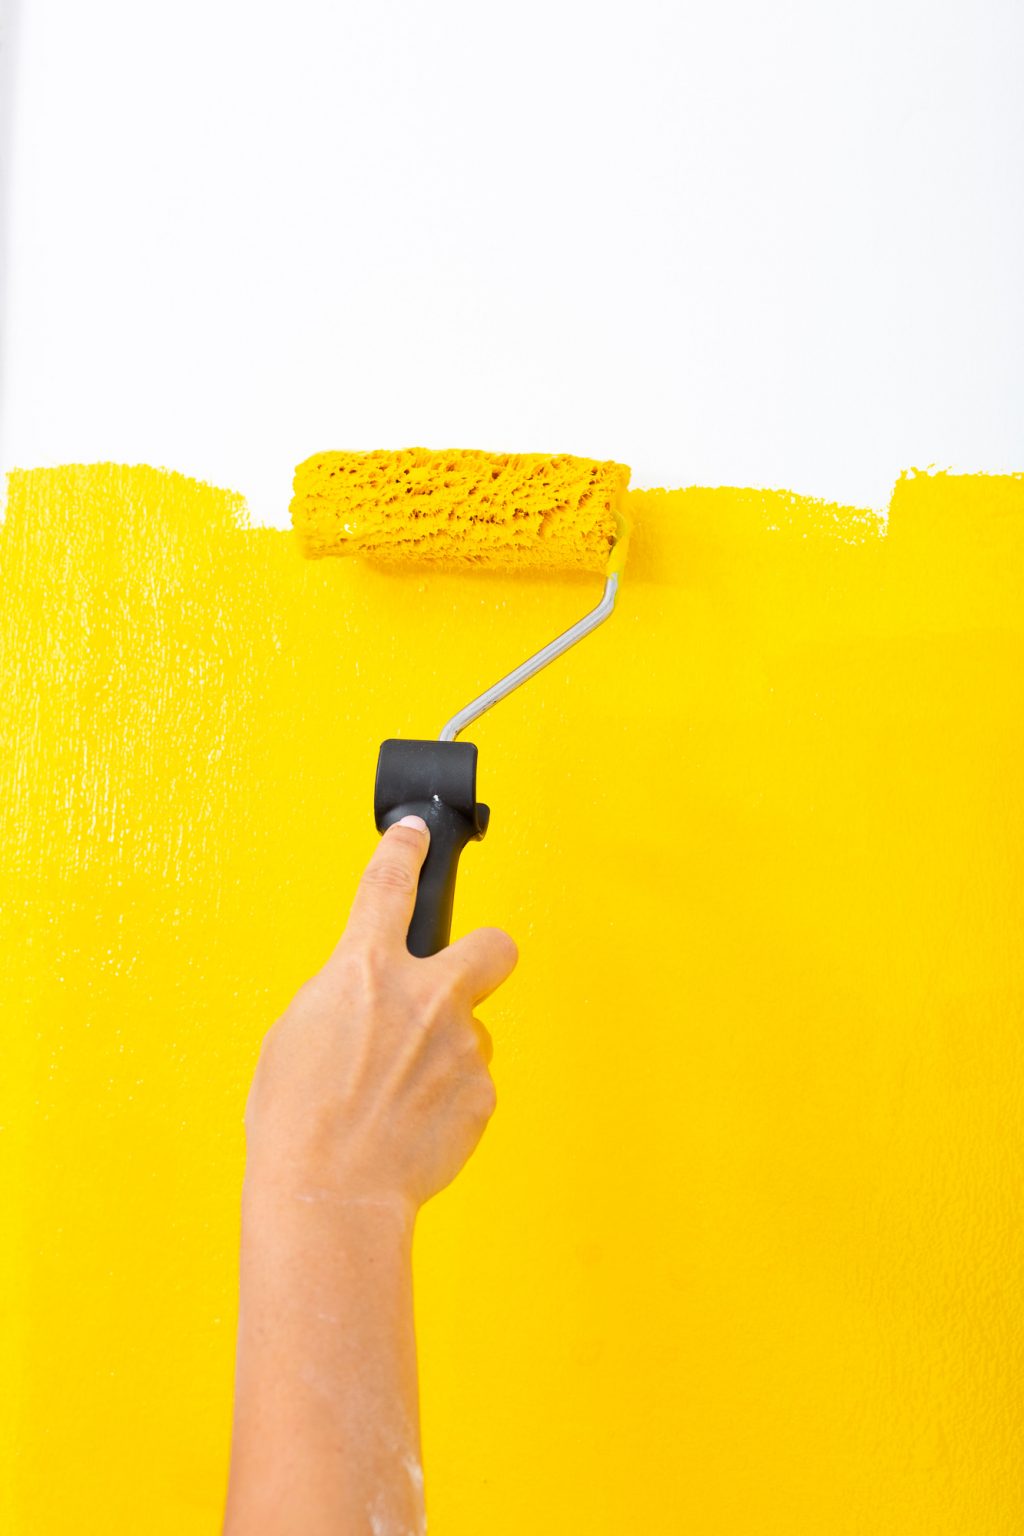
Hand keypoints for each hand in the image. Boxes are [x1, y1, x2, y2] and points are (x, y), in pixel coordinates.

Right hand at [243, 815, 517, 1214]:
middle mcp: (425, 996)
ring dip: (444, 1053)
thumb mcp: (295, 1034)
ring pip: (471, 1032)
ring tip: (398, 1098)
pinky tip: (412, 1127)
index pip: (388, 886)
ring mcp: (461, 1045)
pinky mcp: (482, 1095)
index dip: (403, 850)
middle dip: (484, 954)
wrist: (331, 1195)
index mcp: (365, 971)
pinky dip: (447, 1101)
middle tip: (461, 979)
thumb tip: (369, 1000)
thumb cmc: (295, 1121)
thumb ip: (344, 999)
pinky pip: (470, 1085)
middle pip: (492, 944)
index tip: (414, 835)